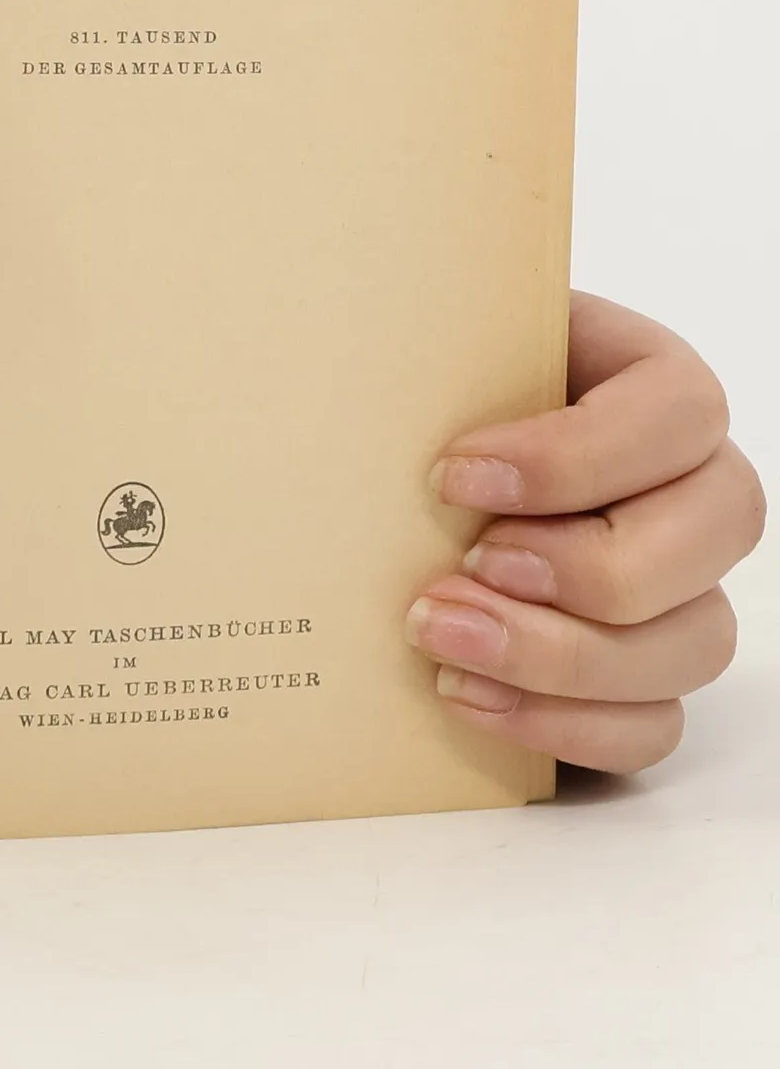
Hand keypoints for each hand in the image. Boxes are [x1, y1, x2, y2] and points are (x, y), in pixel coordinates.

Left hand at [408, 293, 762, 771]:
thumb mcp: (427, 344)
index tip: (452, 475)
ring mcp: (678, 584)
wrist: (397, 459)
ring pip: (694, 640)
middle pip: (719, 528)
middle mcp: (688, 483)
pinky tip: (466, 694)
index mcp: (648, 382)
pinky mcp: (640, 669)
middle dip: (587, 565)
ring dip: (564, 657)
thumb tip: (349, 359)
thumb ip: (425, 347)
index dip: (577, 455)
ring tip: (442, 639)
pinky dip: (563, 724)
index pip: (678, 411)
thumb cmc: (424, 390)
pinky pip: (652, 723)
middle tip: (466, 566)